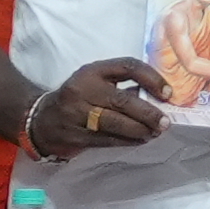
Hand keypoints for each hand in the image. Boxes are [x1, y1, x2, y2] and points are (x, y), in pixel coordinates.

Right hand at [28, 56, 165, 156]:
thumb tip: (160, 97)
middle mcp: (83, 90)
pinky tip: (140, 141)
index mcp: (92, 71)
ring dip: (140, 130)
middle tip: (165, 122)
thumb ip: (121, 84)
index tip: (168, 93)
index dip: (151, 78)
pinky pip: (107, 140)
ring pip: (115, 123)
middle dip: (148, 113)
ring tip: (155, 133)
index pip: (127, 67)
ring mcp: (78, 114)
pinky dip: (127, 141)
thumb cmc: (78, 98)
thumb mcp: (94, 81)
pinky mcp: (76, 136)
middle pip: (123, 100)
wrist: (42, 120)